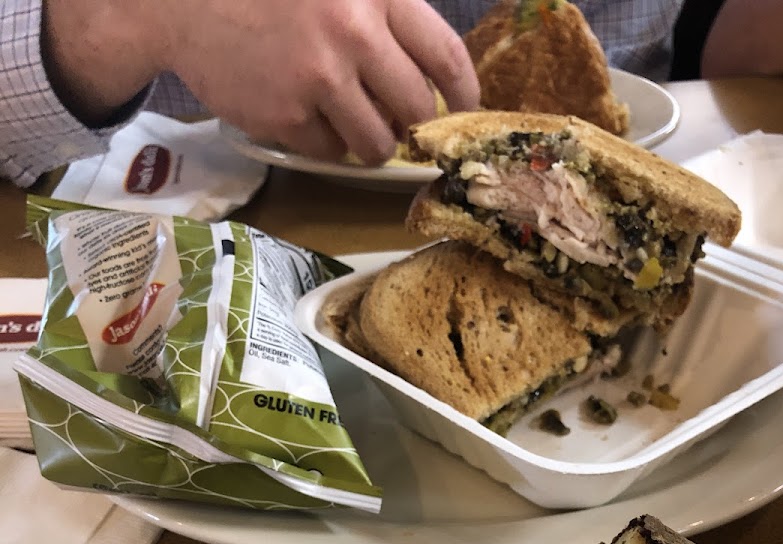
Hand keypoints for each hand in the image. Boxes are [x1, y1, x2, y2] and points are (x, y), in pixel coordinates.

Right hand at [153, 0, 479, 161]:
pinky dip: (323, 143)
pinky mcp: (286, 116)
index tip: (464, 110)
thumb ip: (383, 13)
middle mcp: (354, 33)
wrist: (181, 0)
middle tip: (397, 120)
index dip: (465, 93)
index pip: (445, 55)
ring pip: (378, 143)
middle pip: (416, 109)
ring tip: (349, 120)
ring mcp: (319, 78)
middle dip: (412, 124)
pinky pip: (330, 153)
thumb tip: (431, 75)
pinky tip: (303, 113)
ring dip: (372, 142)